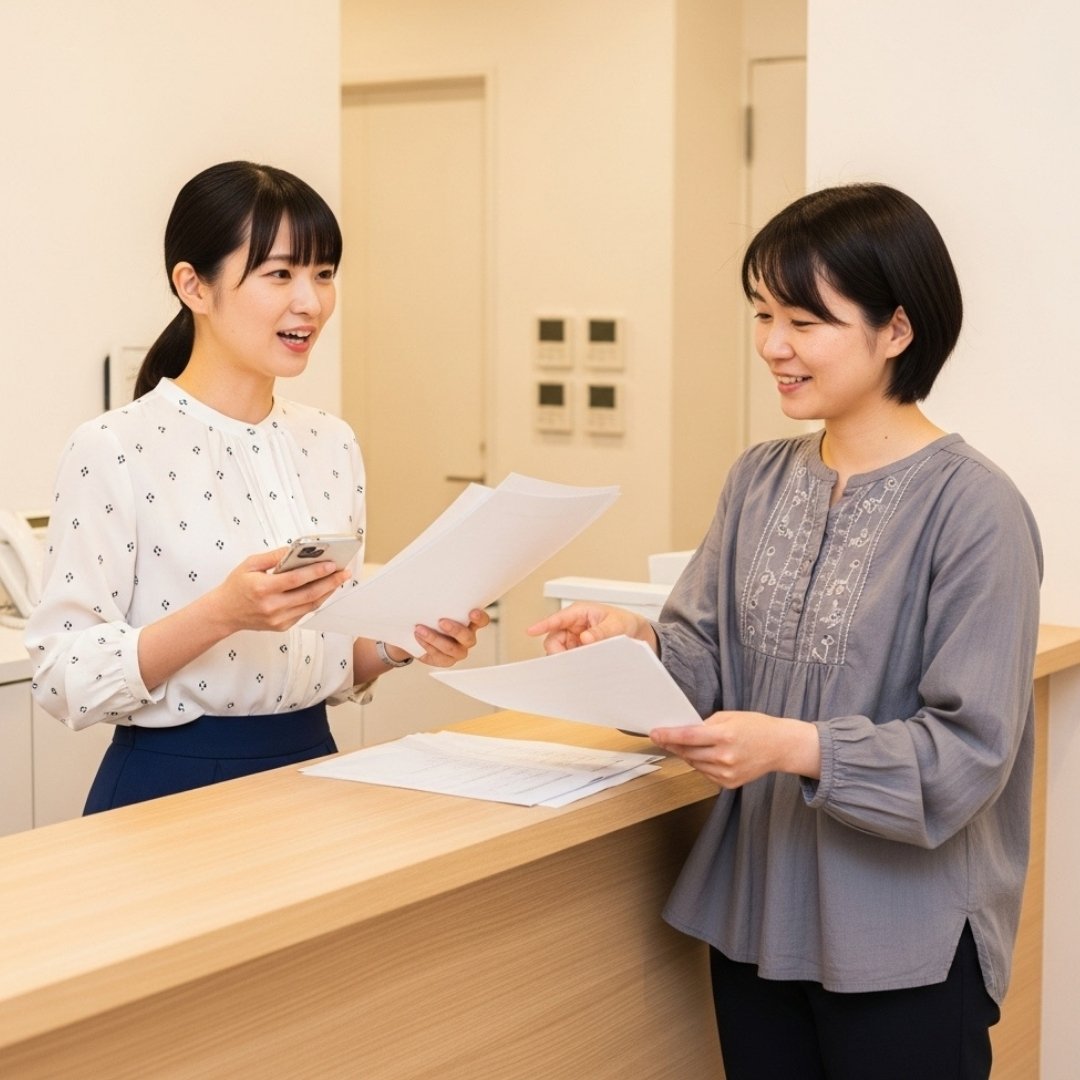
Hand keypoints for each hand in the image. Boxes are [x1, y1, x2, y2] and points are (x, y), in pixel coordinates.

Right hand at [209, 547, 350, 634]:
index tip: (332, 564)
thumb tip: (296, 549)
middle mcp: (272, 606)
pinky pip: (304, 612)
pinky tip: (324, 590)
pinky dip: (316, 600)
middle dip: (330, 582)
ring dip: (327, 592)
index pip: (296, 579)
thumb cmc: (236, 586)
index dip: (316, 571)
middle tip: (344, 572)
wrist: (224, 613)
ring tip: (338, 579)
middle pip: (309, 594)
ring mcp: (278, 619)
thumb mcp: (250, 564)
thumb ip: (274, 556)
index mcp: (262, 588)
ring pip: (310, 605)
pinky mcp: (282, 626)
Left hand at [413, 607, 491, 667]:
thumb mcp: (439, 609)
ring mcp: (458, 652)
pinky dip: (427, 646)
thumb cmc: (434, 618)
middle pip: (468, 638)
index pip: (482, 621)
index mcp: (471, 624)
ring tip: (420, 629)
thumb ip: (443, 605)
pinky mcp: (446, 661)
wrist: (420, 634)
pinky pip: (439, 656)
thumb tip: (432, 594)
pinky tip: (418, 637)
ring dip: (434, 638)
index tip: (472, 612)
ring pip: (451, 649)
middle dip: (455, 630)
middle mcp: (467, 639)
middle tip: (441, 621)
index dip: (479, 618)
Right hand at [526, 601, 657, 654]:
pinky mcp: (578, 651)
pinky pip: (569, 658)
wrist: (635, 633)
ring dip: (566, 659)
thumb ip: (602, 631)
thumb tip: (585, 638)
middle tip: (569, 661)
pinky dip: (572, 664)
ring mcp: (574, 639)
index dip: (543, 624)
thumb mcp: (616, 625)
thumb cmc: (624, 622)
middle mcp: (573, 625)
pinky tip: (582, 667)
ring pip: (559, 651)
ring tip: (582, 663)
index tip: (530, 631)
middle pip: (553, 639)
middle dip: (557, 651)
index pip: (557, 618)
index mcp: (580, 612)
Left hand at [649, 711, 820, 787]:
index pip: (688, 736)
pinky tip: (708, 756)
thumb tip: (683, 731)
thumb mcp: (729, 716)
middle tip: (665, 737)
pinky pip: (705, 773)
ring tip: (690, 745)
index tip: (655, 734)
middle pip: (687, 752)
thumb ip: (706, 724)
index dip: (668, 736)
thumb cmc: (756, 727)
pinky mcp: (729, 783)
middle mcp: (725, 756)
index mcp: (724, 735)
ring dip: (687, 754)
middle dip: (674, 745)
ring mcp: (727, 772)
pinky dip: (701, 764)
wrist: (780, 746)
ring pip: (694, 764)